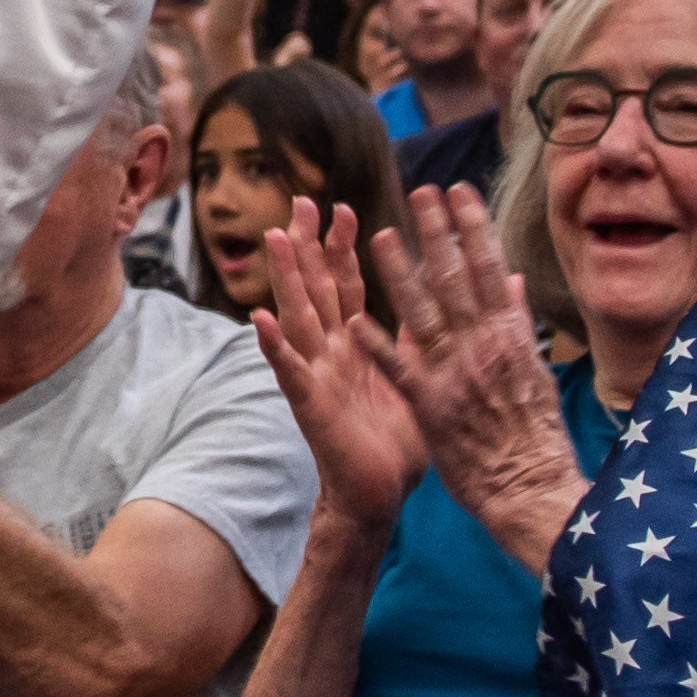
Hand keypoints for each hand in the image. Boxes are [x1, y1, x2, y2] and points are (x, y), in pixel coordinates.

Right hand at [250, 201, 425, 533]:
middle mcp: (329, 353)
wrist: (380, 494)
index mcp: (355, 344)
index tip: (343, 208)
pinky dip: (274, 345)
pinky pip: (289, 370)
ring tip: (275, 239)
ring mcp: (315, 375)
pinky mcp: (309, 404)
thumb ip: (415, 336)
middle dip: (307, 246)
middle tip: (300, 203)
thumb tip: (436, 295)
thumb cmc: (395, 440)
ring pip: (297, 317)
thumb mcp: (413, 375)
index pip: (346, 284)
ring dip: (285, 278)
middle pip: (315, 288)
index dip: (342, 247)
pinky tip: (259, 319)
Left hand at [366, 189, 580, 554]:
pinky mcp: (430, 406)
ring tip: (377, 237)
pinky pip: (399, 370)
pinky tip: (355, 320)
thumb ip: (519, 324)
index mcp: (510, 335)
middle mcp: (483, 346)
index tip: (458, 192)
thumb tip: (514, 282)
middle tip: (419, 193)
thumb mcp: (536, 371)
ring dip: (399, 274)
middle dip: (436, 233)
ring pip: (422, 314)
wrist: (530, 487)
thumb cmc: (535, 433)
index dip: (472, 227)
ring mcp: (456, 374)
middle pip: (456, 280)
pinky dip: (378, 344)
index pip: (490, 268)